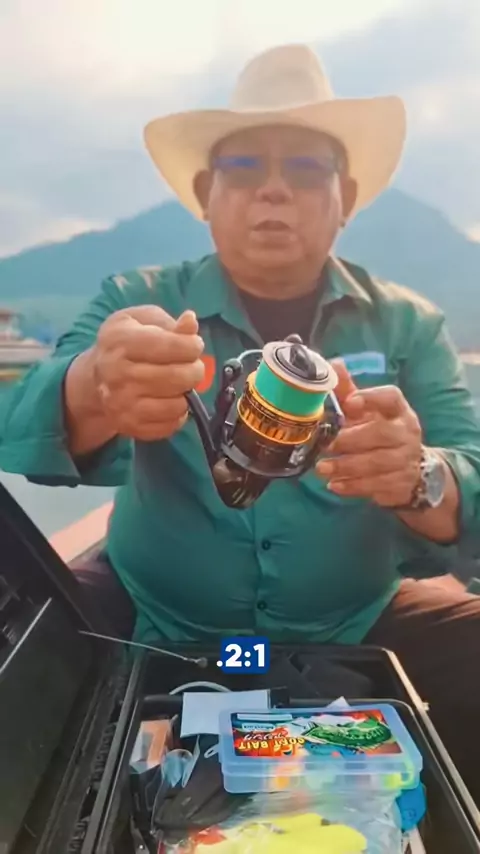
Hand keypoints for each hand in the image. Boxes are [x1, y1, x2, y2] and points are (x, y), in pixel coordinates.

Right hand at [92, 305, 204, 440]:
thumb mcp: (141, 320)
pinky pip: (171, 425)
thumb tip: (190, 322)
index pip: (168, 345)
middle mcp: (117, 374)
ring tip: (180, 383)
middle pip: (176, 377)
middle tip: (192, 366)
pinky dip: (179, 413)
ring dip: (187, 393)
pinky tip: (170, 399)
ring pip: (177, 404)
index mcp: (119, 341)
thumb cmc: (124, 343)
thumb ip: (168, 322)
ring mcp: (122, 404)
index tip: (194, 345)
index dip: (191, 346)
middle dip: (195, 370)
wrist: (94, 379)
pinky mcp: (130, 426)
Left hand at [316, 361, 422, 506]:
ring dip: (346, 466)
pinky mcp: (400, 484)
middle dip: (350, 440)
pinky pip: (376, 486)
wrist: (412, 470)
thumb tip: (332, 364)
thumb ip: (349, 392)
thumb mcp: (368, 413)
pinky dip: (353, 486)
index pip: (391, 398)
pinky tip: (334, 485)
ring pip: (376, 463)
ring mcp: (406, 460)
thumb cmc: (381, 434)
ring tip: (321, 468)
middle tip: (325, 445)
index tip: (350, 402)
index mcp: (398, 411)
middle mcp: (406, 433)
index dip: (371, 398)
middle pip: (380, 433)